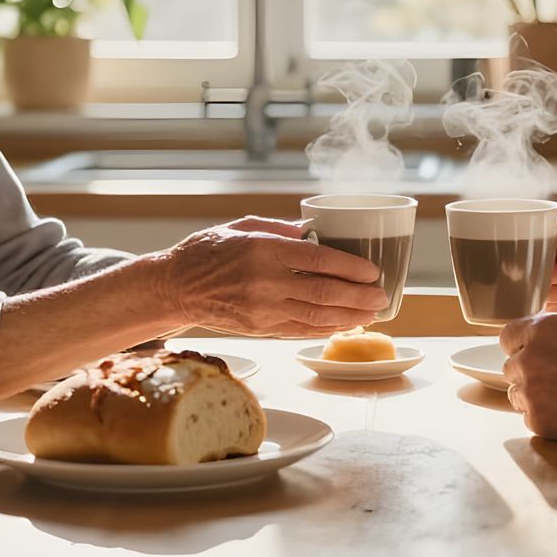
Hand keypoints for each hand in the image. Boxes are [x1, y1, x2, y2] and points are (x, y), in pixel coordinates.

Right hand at [161, 216, 386, 336]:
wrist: (174, 288)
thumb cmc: (208, 251)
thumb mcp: (244, 226)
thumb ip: (282, 229)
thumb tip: (316, 232)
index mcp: (264, 250)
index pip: (319, 260)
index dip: (351, 267)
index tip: (372, 270)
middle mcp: (265, 282)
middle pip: (324, 292)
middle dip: (359, 296)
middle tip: (381, 295)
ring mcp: (262, 309)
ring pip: (317, 316)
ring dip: (350, 316)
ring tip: (372, 313)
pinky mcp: (259, 329)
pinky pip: (300, 331)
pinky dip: (326, 329)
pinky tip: (344, 325)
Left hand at [500, 307, 556, 467]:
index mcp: (541, 328)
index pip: (509, 336)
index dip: (524, 344)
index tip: (540, 353)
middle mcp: (530, 358)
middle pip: (512, 366)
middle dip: (530, 371)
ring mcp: (532, 393)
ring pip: (518, 394)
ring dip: (536, 395)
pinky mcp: (541, 423)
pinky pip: (530, 418)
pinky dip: (547, 417)